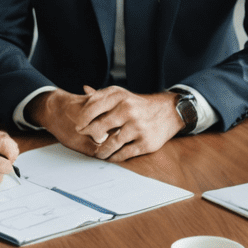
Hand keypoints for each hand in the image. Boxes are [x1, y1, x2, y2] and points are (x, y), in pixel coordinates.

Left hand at [33, 86, 182, 160]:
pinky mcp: (145, 143)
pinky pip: (123, 154)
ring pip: (110, 144)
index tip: (78, 127)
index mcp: (120, 96)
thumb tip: (84, 89)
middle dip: (90, 136)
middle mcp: (128, 110)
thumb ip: (102, 95)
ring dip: (101, 151)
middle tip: (87, 139)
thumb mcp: (122, 95)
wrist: (169, 111)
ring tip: (98, 152)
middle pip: (99, 127)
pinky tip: (111, 156)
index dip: (82, 119)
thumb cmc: (139, 104)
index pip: (92, 108)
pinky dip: (114, 157)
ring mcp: (137, 127)